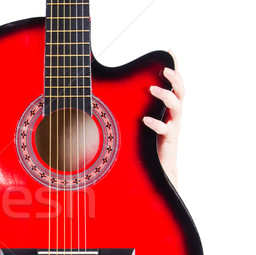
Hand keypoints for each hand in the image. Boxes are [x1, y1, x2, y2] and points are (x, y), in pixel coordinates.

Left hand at [143, 51, 184, 187]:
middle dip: (175, 78)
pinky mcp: (167, 140)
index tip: (170, 50)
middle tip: (164, 70)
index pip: (175, 83)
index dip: (175, 67)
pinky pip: (165, 129)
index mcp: (168, 108)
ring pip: (177, 107)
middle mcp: (173, 115)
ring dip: (166, 96)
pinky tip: (145, 119)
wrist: (157, 169)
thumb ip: (132, 106)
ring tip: (153, 89)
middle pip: (182, 90)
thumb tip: (106, 90)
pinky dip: (155, 123)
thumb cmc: (146, 142)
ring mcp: (172, 126)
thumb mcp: (139, 120)